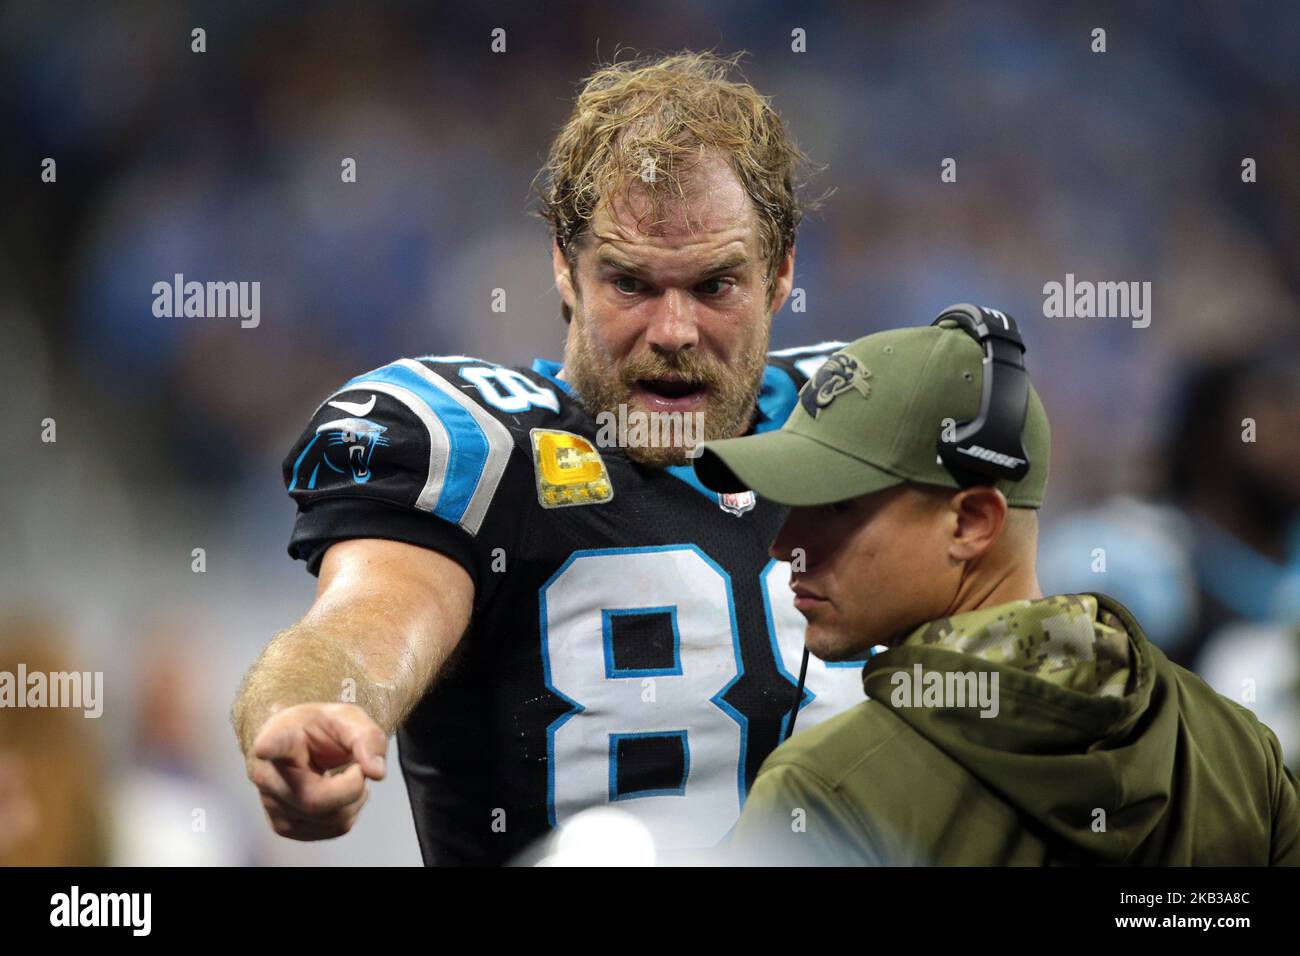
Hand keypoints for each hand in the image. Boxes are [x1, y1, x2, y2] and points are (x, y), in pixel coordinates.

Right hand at [247, 703, 387, 840]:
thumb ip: (367, 738)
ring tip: (347, 775)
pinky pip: (335, 828)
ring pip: (330, 818)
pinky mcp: (285, 827)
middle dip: (353, 785)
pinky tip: (339, 792)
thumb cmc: (321, 729)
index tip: (265, 747)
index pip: (273, 743)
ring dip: (355, 797)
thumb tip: (376, 773)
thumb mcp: (349, 718)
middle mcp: (267, 774)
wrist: (301, 744)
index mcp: (279, 736)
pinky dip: (350, 810)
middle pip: (314, 799)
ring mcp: (272, 805)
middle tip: (359, 766)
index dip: (270, 746)